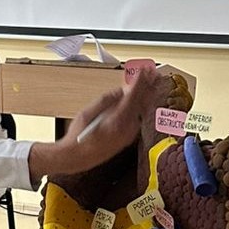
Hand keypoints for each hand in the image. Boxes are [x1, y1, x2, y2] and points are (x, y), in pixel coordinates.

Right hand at [27, 66, 159, 178]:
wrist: (76, 158)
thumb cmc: (78, 136)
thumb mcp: (87, 113)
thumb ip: (105, 100)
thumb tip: (121, 90)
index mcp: (117, 121)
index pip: (133, 96)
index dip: (140, 81)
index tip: (145, 70)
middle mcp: (126, 129)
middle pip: (142, 103)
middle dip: (147, 86)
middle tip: (152, 73)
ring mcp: (128, 136)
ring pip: (141, 111)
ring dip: (145, 96)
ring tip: (149, 83)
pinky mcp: (127, 139)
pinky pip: (137, 119)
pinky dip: (140, 107)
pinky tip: (140, 99)